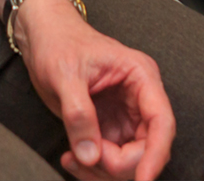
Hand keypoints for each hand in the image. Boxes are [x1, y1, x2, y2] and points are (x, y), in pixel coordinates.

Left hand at [12, 0, 174, 180]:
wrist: (42, 37)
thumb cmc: (58, 42)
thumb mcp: (64, 74)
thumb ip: (78, 114)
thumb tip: (90, 154)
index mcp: (140, 77)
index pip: (161, 122)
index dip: (155, 155)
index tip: (142, 179)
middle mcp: (139, 99)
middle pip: (147, 147)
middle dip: (118, 163)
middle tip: (85, 157)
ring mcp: (125, 116)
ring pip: (130, 159)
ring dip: (103, 170)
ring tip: (72, 158)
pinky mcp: (109, 128)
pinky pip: (111, 159)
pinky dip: (93, 167)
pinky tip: (71, 158)